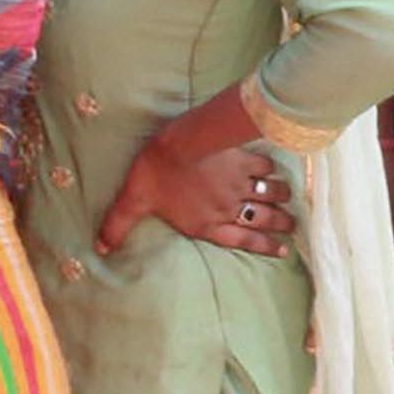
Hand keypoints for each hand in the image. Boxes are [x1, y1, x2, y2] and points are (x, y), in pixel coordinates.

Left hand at [104, 136, 296, 258]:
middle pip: (263, 220)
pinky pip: (264, 169)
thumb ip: (119, 225)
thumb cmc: (155, 173)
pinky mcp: (243, 161)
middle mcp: (228, 208)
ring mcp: (238, 185)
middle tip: (293, 225)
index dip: (264, 247)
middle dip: (281, 224)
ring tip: (290, 199)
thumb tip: (100, 247)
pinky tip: (277, 170)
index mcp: (207, 223)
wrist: (178, 143)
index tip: (282, 250)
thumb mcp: (132, 201)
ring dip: (281, 198)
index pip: (243, 240)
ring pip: (269, 196)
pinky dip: (272, 171)